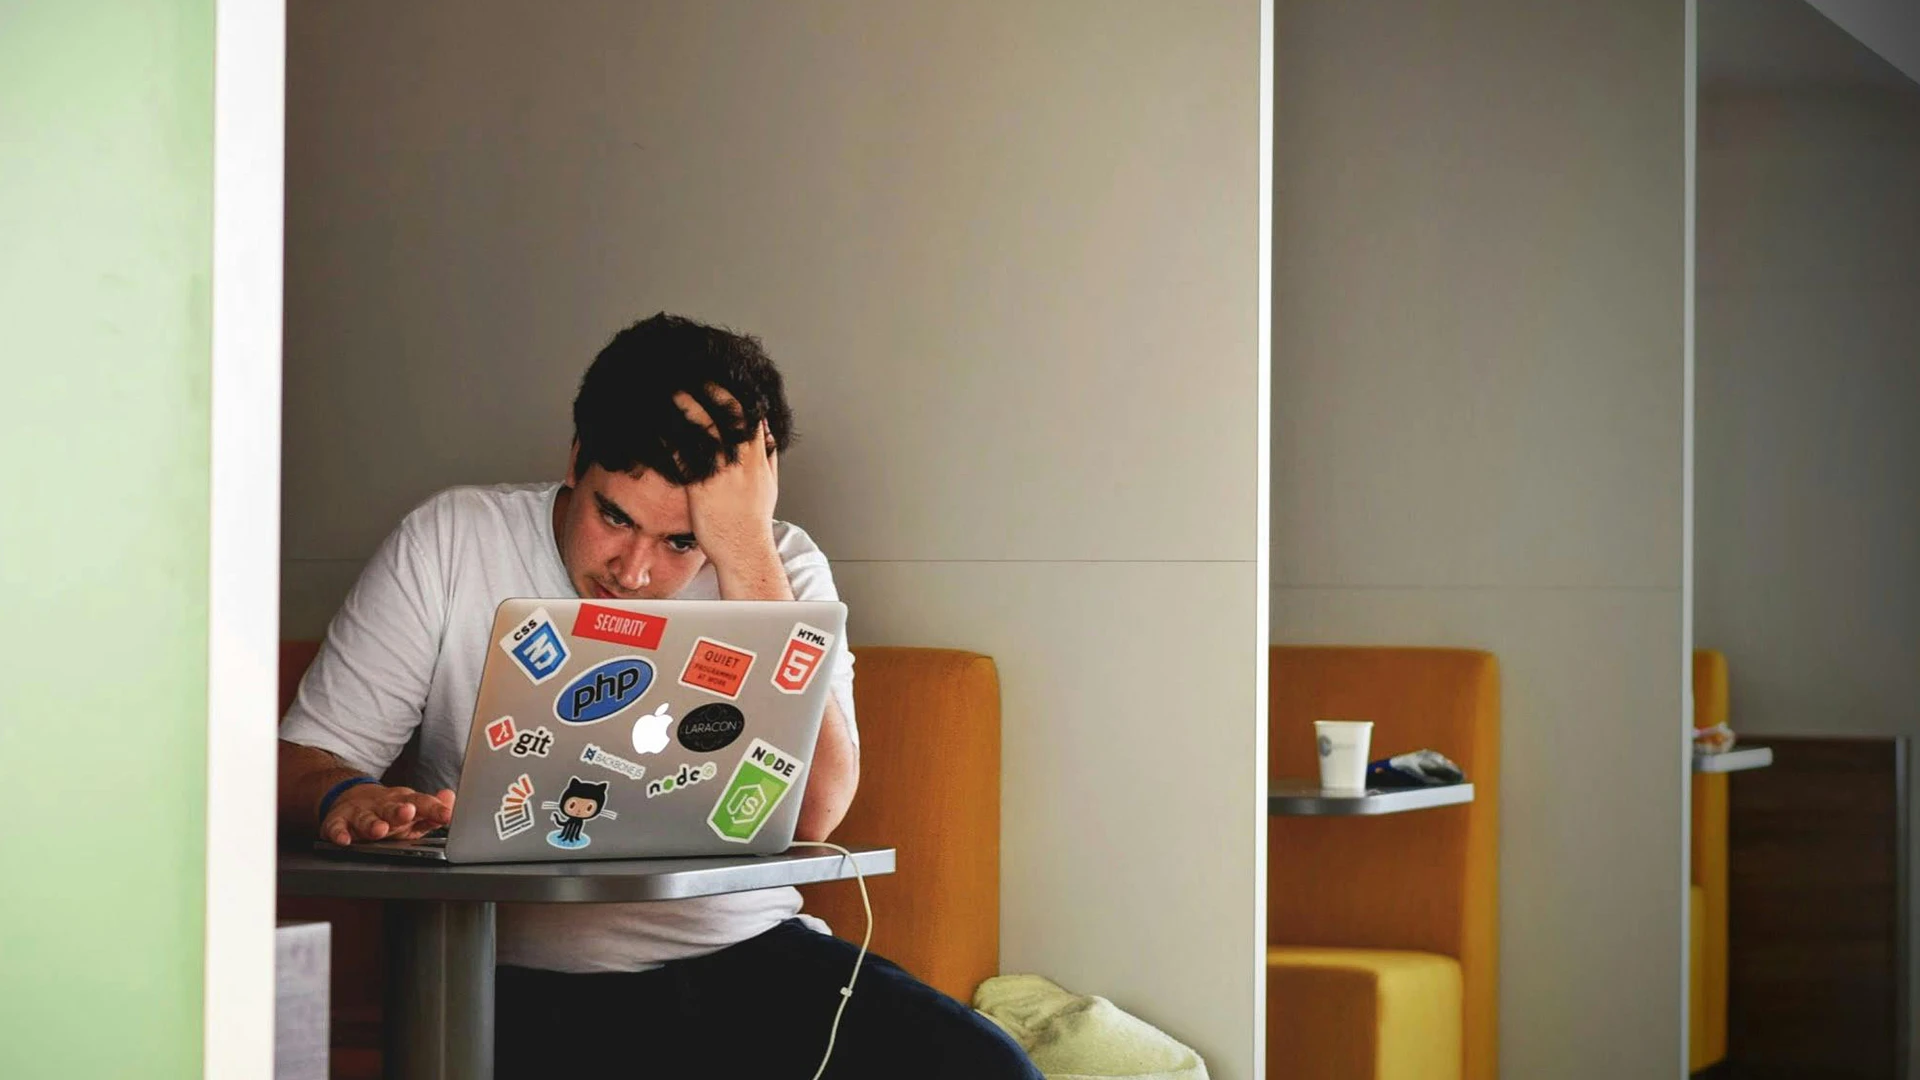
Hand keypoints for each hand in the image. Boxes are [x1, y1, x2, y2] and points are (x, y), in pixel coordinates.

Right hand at [320, 783, 455, 845]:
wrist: (351, 798)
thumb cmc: (390, 811)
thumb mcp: (414, 810)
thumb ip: (433, 810)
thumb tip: (451, 799)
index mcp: (404, 802)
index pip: (422, 803)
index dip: (435, 809)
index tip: (446, 816)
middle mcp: (382, 805)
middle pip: (392, 808)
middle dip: (400, 811)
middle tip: (408, 813)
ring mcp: (360, 812)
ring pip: (365, 818)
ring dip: (372, 824)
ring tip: (379, 830)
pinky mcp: (338, 821)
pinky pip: (336, 827)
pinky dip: (338, 833)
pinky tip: (343, 840)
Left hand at [673, 387, 779, 572]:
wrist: (745, 550)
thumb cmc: (753, 522)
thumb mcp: (769, 485)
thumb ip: (768, 457)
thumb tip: (768, 434)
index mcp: (758, 458)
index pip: (750, 414)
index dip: (735, 392)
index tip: (722, 377)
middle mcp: (742, 461)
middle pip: (729, 413)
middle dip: (712, 389)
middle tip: (694, 373)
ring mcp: (723, 473)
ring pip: (707, 427)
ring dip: (689, 404)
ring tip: (673, 388)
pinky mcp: (702, 486)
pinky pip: (687, 454)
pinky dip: (673, 436)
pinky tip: (659, 424)